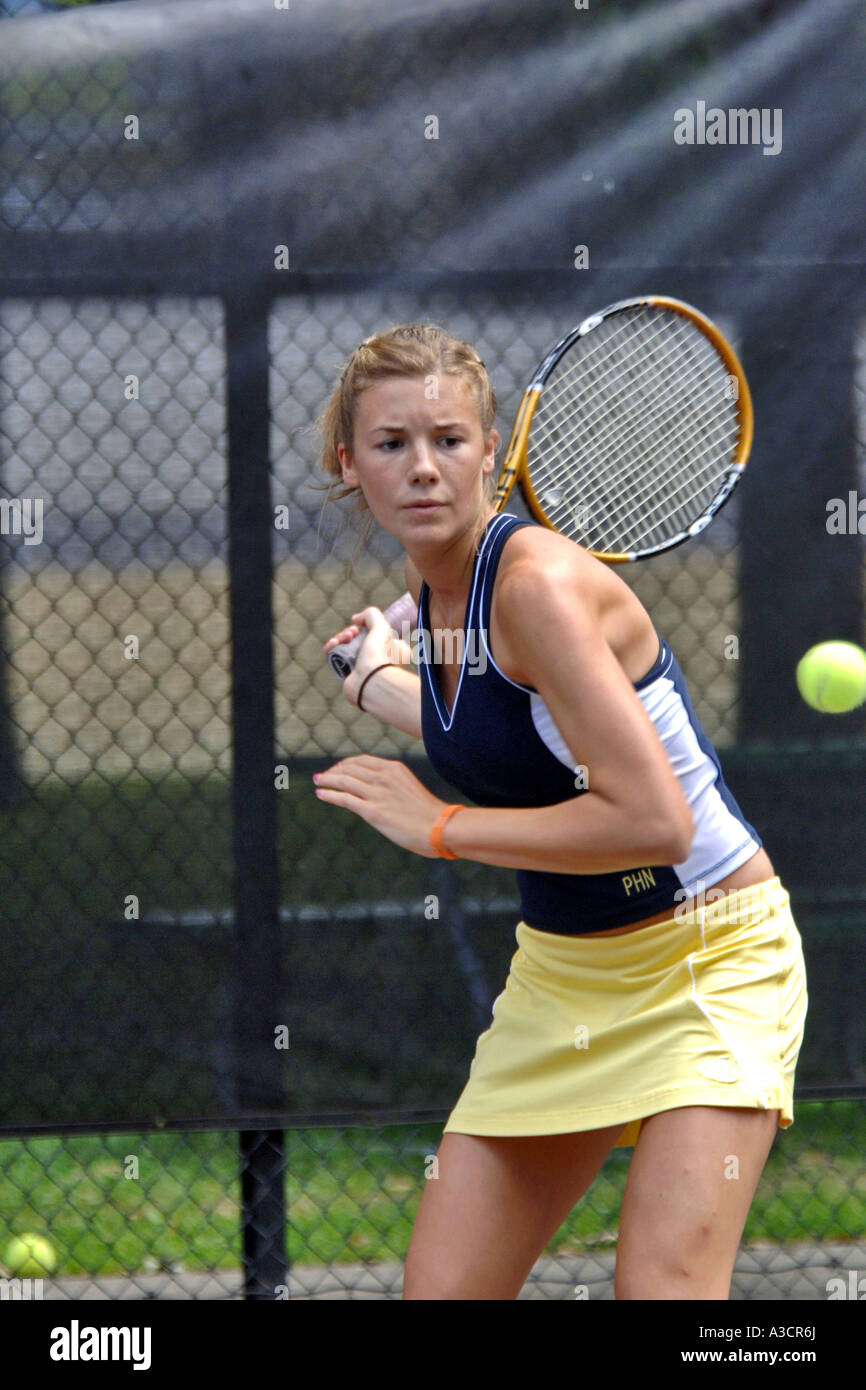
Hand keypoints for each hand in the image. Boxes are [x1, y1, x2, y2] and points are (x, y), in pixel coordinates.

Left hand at [313, 755, 447, 857]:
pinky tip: (320, 794)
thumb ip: (394, 785)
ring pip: (344, 780)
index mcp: (394, 768)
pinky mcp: (372, 811)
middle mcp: (383, 776)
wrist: (439, 827)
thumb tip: (381, 792)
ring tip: (318, 781)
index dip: (347, 763)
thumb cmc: (429, 813)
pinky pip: (344, 798)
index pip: (363, 760)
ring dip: (327, 780)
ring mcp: (377, 793)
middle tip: (324, 775)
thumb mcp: (410, 789)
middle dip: (334, 770)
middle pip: (350, 768)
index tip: (339, 767)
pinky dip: (329, 794)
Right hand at [323, 606, 412, 706]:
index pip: (378, 634)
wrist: (370, 683)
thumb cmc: (380, 656)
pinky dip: (332, 650)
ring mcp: (363, 668)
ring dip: (340, 638)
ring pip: (347, 647)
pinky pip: (337, 659)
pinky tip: (331, 646)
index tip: (361, 626)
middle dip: (350, 632)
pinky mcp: (349, 675)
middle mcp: (379, 660)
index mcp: (393, 651)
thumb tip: (356, 619)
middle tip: (351, 633)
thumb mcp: (382, 627)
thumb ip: (371, 614)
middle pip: (359, 639)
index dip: (366, 627)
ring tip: (341, 639)